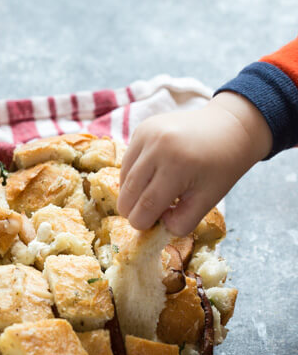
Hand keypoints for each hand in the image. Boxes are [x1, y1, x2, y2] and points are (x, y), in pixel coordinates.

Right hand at [117, 92, 272, 235]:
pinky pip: (127, 162)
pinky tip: (151, 177)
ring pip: (124, 178)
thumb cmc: (222, 166)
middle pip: (129, 192)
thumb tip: (158, 226)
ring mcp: (147, 134)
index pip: (147, 205)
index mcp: (178, 166)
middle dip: (133, 210)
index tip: (148, 227)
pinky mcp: (142, 128)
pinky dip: (134, 176)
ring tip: (152, 195)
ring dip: (133, 193)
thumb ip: (183, 221)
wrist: (230, 126)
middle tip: (146, 216)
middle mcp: (157, 146)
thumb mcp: (209, 199)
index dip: (142, 222)